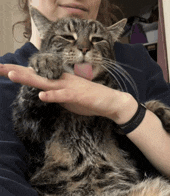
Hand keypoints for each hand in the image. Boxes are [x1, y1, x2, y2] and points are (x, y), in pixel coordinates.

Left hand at [0, 64, 137, 123]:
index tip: (4, 70)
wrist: (110, 102)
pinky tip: (42, 95)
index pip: (37, 75)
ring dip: (29, 78)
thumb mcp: (70, 98)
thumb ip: (58, 96)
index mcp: (60, 81)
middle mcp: (62, 80)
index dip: (20, 73)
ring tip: (11, 74)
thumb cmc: (90, 100)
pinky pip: (63, 95)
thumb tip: (47, 95)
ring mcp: (70, 86)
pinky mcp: (78, 95)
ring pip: (46, 81)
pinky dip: (53, 95)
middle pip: (36, 74)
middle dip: (17, 71)